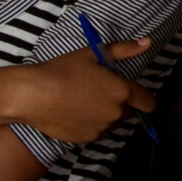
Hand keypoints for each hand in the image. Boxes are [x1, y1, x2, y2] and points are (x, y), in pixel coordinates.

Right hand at [6, 40, 155, 140]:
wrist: (33, 95)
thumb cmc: (62, 71)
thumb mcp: (93, 54)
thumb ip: (124, 50)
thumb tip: (147, 42)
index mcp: (121, 91)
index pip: (149, 102)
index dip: (145, 99)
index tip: (137, 96)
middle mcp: (116, 112)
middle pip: (128, 112)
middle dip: (119, 103)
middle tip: (98, 92)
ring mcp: (102, 127)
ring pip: (112, 122)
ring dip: (105, 115)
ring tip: (83, 101)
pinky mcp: (88, 138)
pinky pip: (97, 132)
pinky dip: (91, 125)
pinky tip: (75, 112)